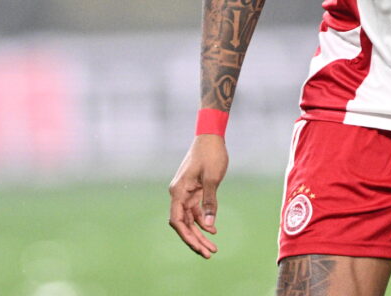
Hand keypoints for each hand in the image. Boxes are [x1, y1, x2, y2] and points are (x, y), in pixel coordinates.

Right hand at [168, 134, 228, 257]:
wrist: (211, 137)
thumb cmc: (211, 154)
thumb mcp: (212, 178)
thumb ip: (210, 202)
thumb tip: (209, 225)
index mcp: (178, 191)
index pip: (177, 220)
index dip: (187, 236)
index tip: (198, 248)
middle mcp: (179, 194)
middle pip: (184, 223)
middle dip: (195, 239)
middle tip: (209, 253)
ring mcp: (186, 192)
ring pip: (190, 219)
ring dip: (200, 233)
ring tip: (212, 248)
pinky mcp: (194, 190)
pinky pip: (196, 210)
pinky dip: (204, 220)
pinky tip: (213, 230)